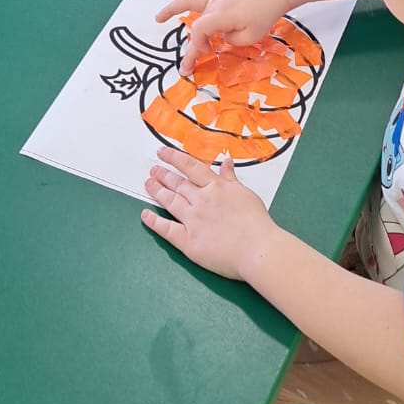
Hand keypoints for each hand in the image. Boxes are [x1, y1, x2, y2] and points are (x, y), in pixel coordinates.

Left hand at [142, 149, 273, 280]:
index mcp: (215, 187)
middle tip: (153, 171)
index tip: (162, 153)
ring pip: (170, 201)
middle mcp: (201, 200)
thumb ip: (231, 178)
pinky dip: (155, 222)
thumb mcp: (245, 193)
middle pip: (177, 184)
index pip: (190, 166)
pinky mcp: (189, 241)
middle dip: (163, 175)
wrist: (258, 249)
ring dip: (157, 192)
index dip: (173, 158)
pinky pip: (167, 229)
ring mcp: (193, 220)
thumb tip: (226, 162)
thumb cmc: (257, 223)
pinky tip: (145, 216)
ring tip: (148, 184)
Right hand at [156, 0, 284, 74]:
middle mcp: (214, 4)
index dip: (198, 45)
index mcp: (220, 15)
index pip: (200, 31)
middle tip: (183, 62)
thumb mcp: (251, 36)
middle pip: (194, 22)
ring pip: (190, 1)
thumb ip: (231, 39)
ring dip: (173, 8)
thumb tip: (221, 37)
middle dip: (188, 44)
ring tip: (159, 17)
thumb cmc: (265, 14)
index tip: (206, 54)